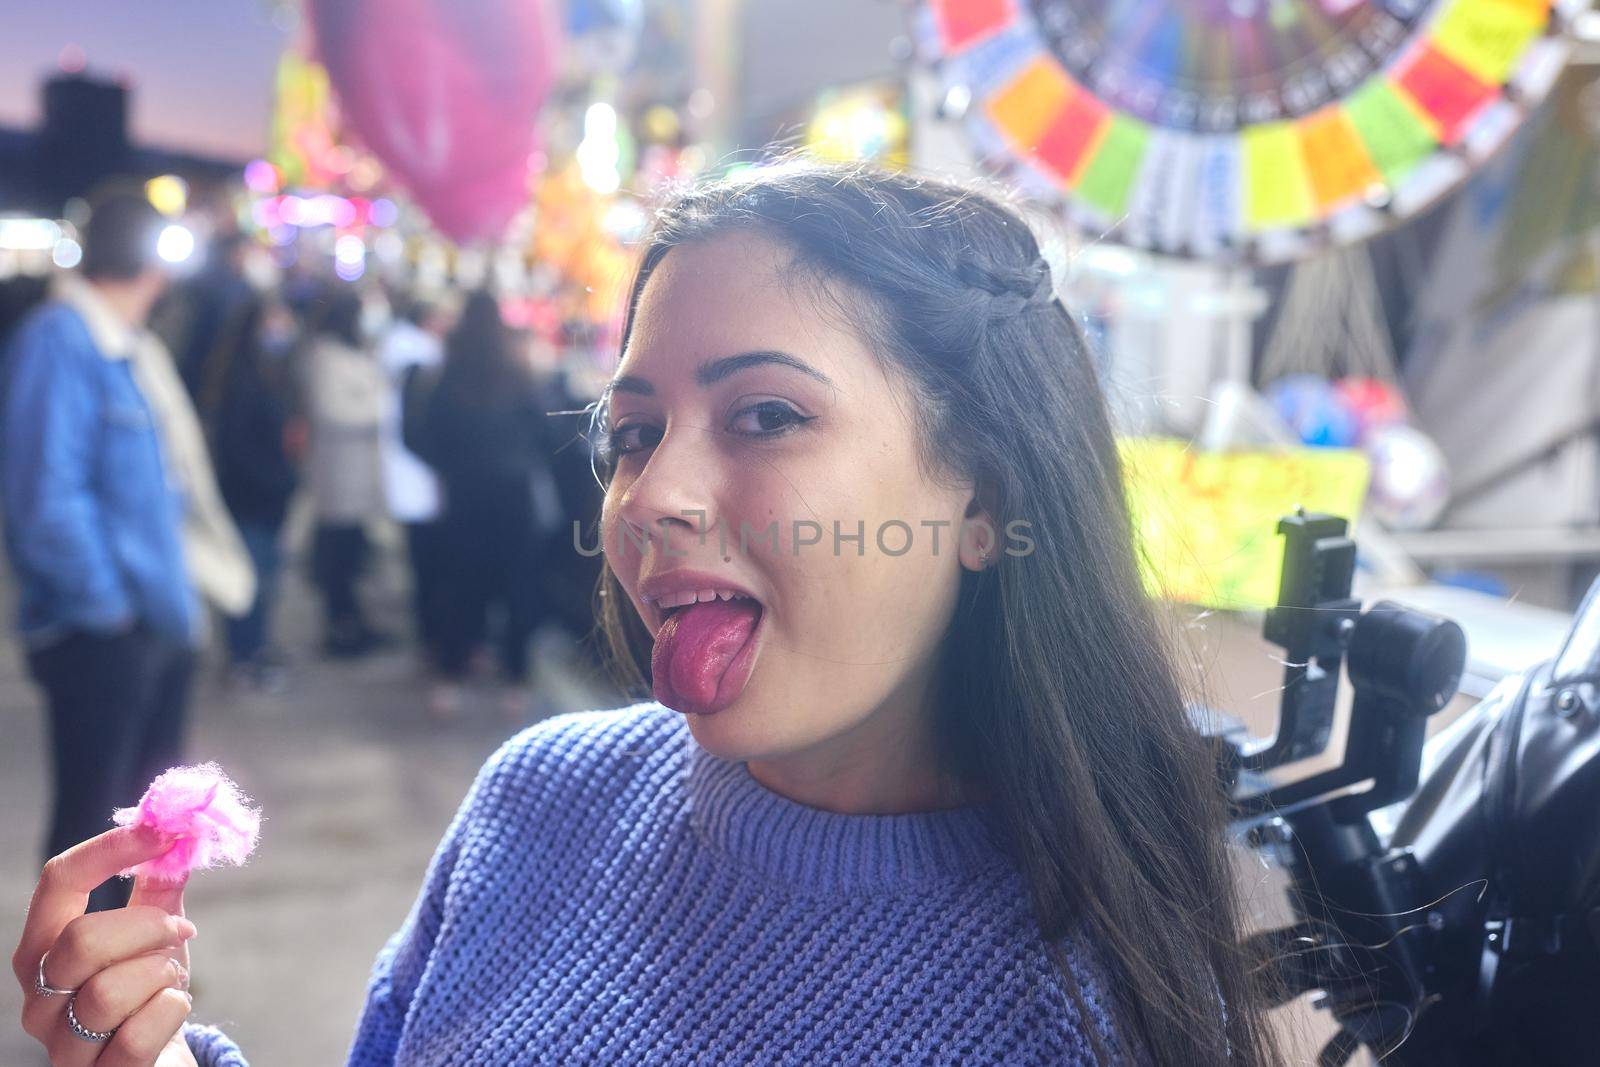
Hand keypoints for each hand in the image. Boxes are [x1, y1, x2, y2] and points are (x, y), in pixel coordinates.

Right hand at [12, 824, 199, 1065]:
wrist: (156, 1058)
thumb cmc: (148, 989)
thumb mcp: (154, 933)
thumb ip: (161, 885)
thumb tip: (183, 831)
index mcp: (45, 948)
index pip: (59, 881)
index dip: (112, 849)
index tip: (164, 832)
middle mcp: (39, 997)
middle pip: (81, 940)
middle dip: (147, 927)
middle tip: (180, 930)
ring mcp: (61, 1044)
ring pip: (107, 993)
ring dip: (161, 976)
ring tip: (170, 980)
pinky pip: (135, 1038)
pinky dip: (170, 1012)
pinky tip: (174, 1008)